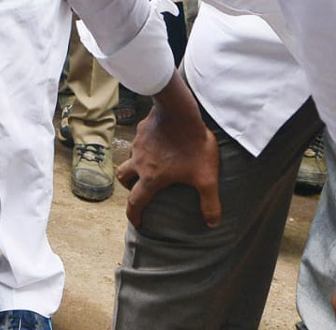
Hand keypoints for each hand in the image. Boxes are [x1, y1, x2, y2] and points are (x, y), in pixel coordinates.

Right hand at [116, 77, 221, 228]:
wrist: (180, 111)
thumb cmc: (192, 146)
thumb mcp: (206, 177)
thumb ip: (209, 202)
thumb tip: (213, 223)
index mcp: (151, 178)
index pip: (135, 202)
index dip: (134, 215)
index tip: (137, 222)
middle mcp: (139, 162)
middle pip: (122, 176)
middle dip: (128, 184)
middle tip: (138, 187)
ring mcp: (138, 144)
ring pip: (129, 157)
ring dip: (135, 164)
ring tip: (149, 164)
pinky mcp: (141, 129)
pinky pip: (138, 140)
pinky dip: (144, 146)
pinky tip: (157, 142)